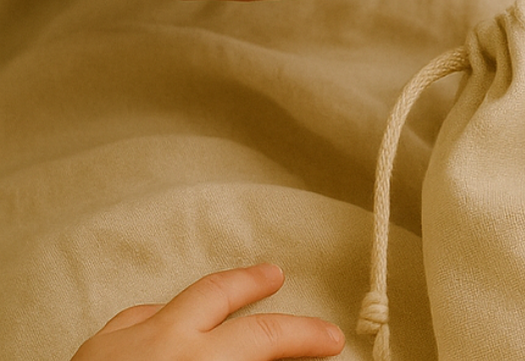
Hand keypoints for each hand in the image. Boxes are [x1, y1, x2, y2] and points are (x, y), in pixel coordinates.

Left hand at [71, 264, 344, 359]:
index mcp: (201, 358)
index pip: (269, 335)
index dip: (306, 335)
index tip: (330, 338)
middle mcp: (161, 341)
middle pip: (220, 294)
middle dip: (253, 283)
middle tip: (276, 276)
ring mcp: (121, 343)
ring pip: (173, 300)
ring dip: (207, 296)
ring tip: (227, 290)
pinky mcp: (91, 352)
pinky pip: (132, 320)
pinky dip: (157, 316)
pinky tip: (162, 321)